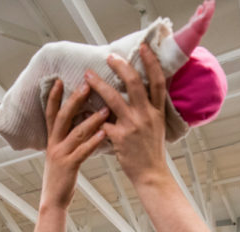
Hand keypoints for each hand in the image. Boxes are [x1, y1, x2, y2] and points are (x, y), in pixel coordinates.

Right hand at [40, 78, 108, 210]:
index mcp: (52, 139)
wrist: (52, 200)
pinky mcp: (69, 166)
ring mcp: (60, 154)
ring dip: (91, 119)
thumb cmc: (61, 176)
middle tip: (87, 85)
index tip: (59, 80)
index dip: (53, 96)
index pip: (50, 113)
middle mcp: (54, 144)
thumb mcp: (61, 153)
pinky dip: (94, 141)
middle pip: (63, 116)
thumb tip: (80, 121)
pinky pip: (83, 151)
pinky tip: (105, 133)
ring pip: (76, 132)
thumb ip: (68, 137)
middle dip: (74, 100)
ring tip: (106, 107)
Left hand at [86, 43, 167, 185]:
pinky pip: (102, 122)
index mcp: (157, 111)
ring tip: (87, 76)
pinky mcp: (119, 137)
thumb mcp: (157, 126)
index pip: (157, 81)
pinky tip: (82, 108)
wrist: (151, 174)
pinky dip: (91, 115)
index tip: (143, 48)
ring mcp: (132, 125)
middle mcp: (146, 115)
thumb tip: (140, 93)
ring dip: (98, 84)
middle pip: (134, 83)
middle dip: (120, 66)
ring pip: (112, 98)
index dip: (151, 62)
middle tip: (109, 57)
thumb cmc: (152, 151)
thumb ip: (149, 109)